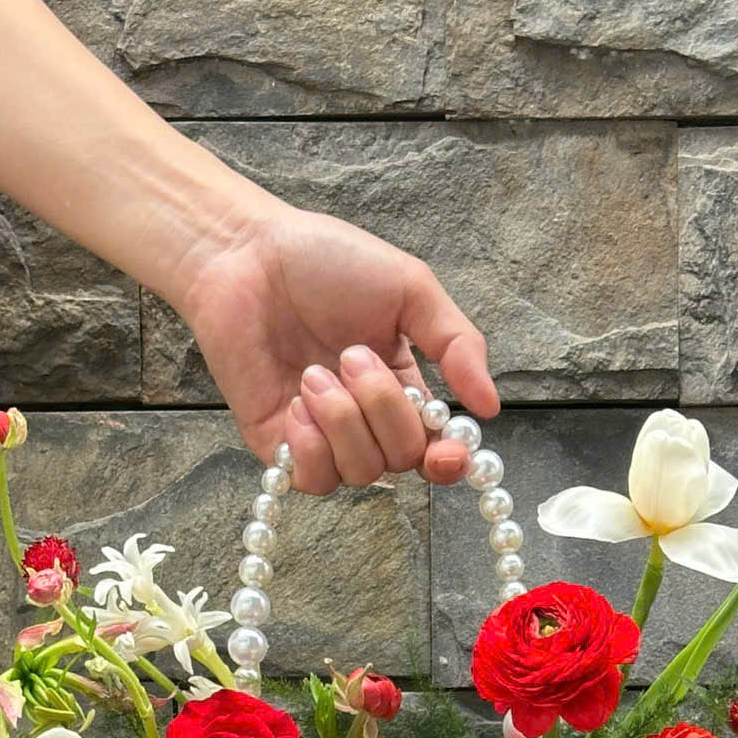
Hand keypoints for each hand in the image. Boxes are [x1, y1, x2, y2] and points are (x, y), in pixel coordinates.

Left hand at [174, 199, 499, 493]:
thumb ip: (456, 343)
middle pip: (402, 460)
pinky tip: (296, 403)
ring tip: (314, 371)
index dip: (448, 461)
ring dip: (344, 421)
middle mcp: (366, 420)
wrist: (247, 257)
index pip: (436, 448)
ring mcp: (323, 437)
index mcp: (403, 385)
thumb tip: (490, 406)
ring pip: (361, 473)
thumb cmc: (326, 262)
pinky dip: (311, 446)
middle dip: (383, 409)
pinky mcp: (280, 448)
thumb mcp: (410, 287)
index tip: (447, 453)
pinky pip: (315, 480)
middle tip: (350, 355)